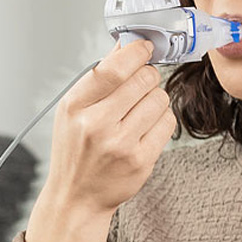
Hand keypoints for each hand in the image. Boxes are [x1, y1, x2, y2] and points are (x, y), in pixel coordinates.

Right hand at [43, 38, 175, 214]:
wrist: (77, 197)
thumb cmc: (75, 150)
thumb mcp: (73, 110)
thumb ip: (99, 77)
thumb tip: (125, 44)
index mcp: (75, 107)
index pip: (112, 69)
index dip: (135, 52)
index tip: (145, 47)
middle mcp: (96, 125)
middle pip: (143, 80)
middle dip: (148, 75)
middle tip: (142, 82)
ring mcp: (120, 144)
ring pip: (159, 99)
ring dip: (155, 98)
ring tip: (140, 109)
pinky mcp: (141, 160)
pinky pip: (167, 123)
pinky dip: (161, 119)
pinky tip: (146, 126)